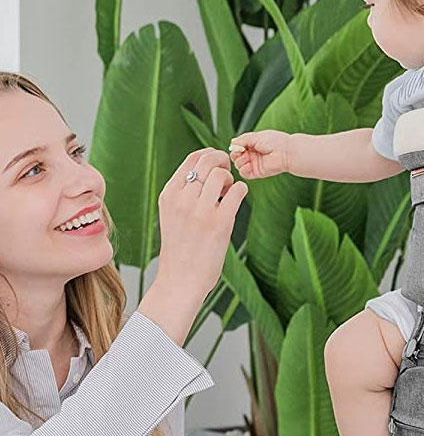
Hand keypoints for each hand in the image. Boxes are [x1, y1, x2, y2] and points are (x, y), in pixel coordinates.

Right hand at [155, 147, 246, 301]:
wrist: (181, 280)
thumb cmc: (181, 249)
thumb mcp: (173, 215)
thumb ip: (185, 193)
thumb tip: (210, 172)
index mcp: (169, 195)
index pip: (192, 159)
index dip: (210, 155)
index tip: (218, 163)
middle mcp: (182, 199)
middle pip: (208, 161)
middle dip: (223, 162)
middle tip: (228, 176)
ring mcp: (201, 210)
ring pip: (222, 174)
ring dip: (231, 180)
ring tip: (229, 193)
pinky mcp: (220, 223)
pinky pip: (238, 191)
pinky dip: (242, 190)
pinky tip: (237, 199)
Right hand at [229, 129, 291, 179]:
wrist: (286, 152)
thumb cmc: (275, 142)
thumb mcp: (256, 136)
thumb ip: (242, 139)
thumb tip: (232, 143)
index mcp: (252, 144)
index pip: (237, 147)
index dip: (235, 147)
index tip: (238, 146)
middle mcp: (252, 154)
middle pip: (235, 157)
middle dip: (236, 154)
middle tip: (242, 151)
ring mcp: (254, 164)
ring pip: (238, 165)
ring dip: (240, 161)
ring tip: (248, 157)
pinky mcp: (257, 172)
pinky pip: (244, 173)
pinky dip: (243, 169)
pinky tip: (249, 165)